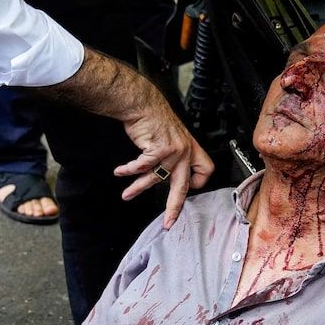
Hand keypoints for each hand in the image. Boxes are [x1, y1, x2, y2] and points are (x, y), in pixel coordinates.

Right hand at [111, 80, 212, 227]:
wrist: (143, 103)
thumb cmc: (154, 118)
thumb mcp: (172, 135)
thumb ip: (175, 153)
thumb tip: (167, 172)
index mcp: (191, 148)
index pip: (204, 171)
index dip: (195, 183)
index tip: (187, 189)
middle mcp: (185, 151)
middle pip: (182, 187)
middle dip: (173, 208)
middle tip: (168, 221)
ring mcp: (173, 151)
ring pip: (155, 179)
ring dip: (137, 188)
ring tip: (127, 195)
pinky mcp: (159, 149)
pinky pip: (142, 167)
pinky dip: (128, 170)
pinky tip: (120, 171)